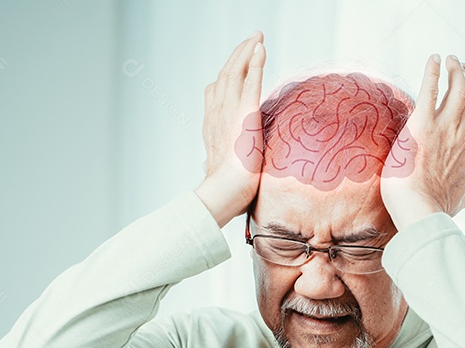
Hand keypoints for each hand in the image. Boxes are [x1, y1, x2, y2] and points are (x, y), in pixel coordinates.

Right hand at [194, 31, 266, 227]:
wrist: (225, 192)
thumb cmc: (225, 190)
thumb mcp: (216, 171)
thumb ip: (214, 164)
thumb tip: (205, 168)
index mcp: (212, 127)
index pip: (215, 95)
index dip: (223, 78)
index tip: (233, 68)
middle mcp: (216, 113)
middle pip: (225, 76)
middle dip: (237, 56)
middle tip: (250, 41)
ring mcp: (229, 111)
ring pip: (236, 72)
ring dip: (246, 52)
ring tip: (256, 38)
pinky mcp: (245, 112)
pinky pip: (250, 80)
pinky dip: (255, 61)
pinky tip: (260, 47)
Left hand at [380, 54, 464, 229]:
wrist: (419, 212)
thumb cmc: (437, 209)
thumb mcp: (462, 199)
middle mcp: (464, 137)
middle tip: (462, 67)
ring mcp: (446, 129)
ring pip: (459, 89)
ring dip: (457, 71)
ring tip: (451, 59)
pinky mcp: (423, 125)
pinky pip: (431, 91)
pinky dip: (434, 72)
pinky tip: (434, 59)